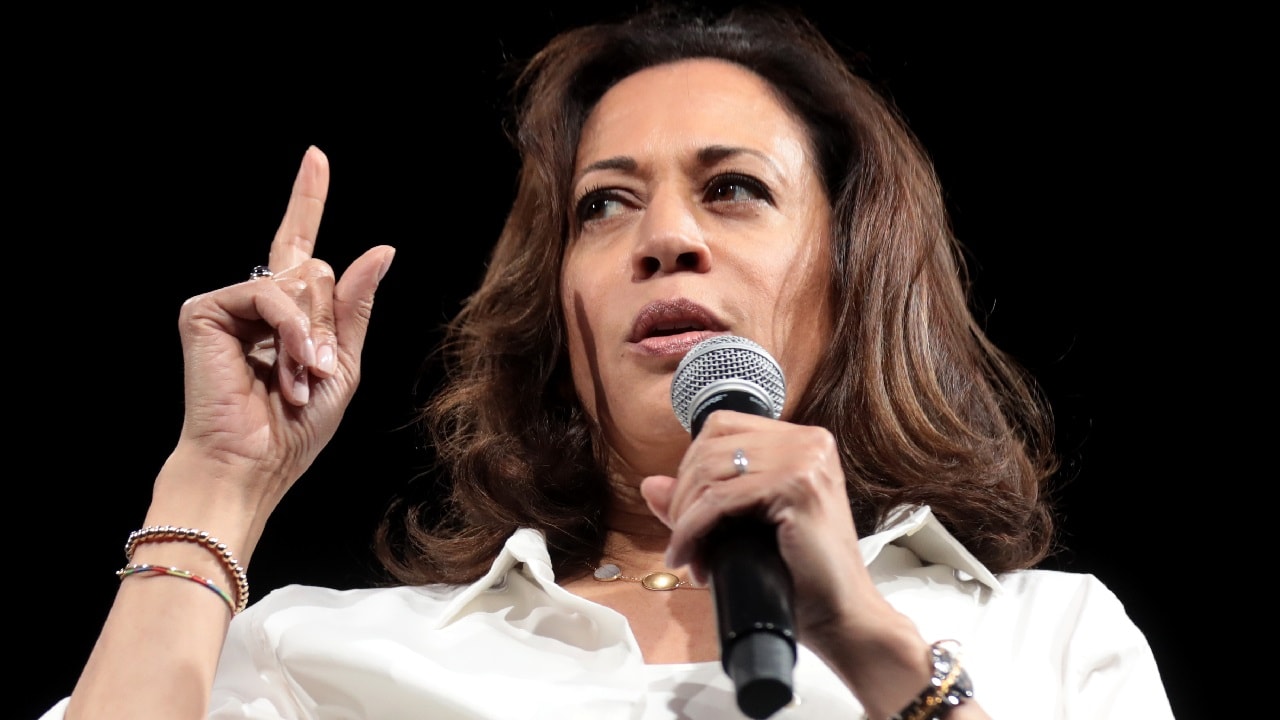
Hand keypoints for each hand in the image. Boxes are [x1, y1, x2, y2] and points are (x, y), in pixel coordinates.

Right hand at [169, 146, 394, 518]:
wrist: (253, 462)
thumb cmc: (296, 426)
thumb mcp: (344, 363)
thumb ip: (355, 305)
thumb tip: (381, 247)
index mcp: (289, 314)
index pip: (302, 248)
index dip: (307, 200)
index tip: (315, 157)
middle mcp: (256, 301)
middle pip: (317, 269)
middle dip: (329, 324)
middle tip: (314, 373)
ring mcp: (229, 303)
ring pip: (299, 279)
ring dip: (313, 336)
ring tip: (300, 379)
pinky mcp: (205, 310)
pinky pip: (271, 292)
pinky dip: (291, 330)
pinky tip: (289, 366)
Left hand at [639, 410, 878, 645]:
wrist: (842, 615)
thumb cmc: (801, 575)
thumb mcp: (746, 527)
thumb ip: (702, 501)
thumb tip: (650, 484)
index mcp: (802, 440)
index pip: (721, 427)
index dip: (691, 467)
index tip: (685, 512)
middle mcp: (808, 441)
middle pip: (710, 446)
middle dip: (683, 497)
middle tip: (684, 542)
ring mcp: (806, 460)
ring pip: (710, 472)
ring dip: (685, 518)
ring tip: (690, 556)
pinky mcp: (797, 486)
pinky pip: (719, 500)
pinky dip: (692, 529)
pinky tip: (688, 556)